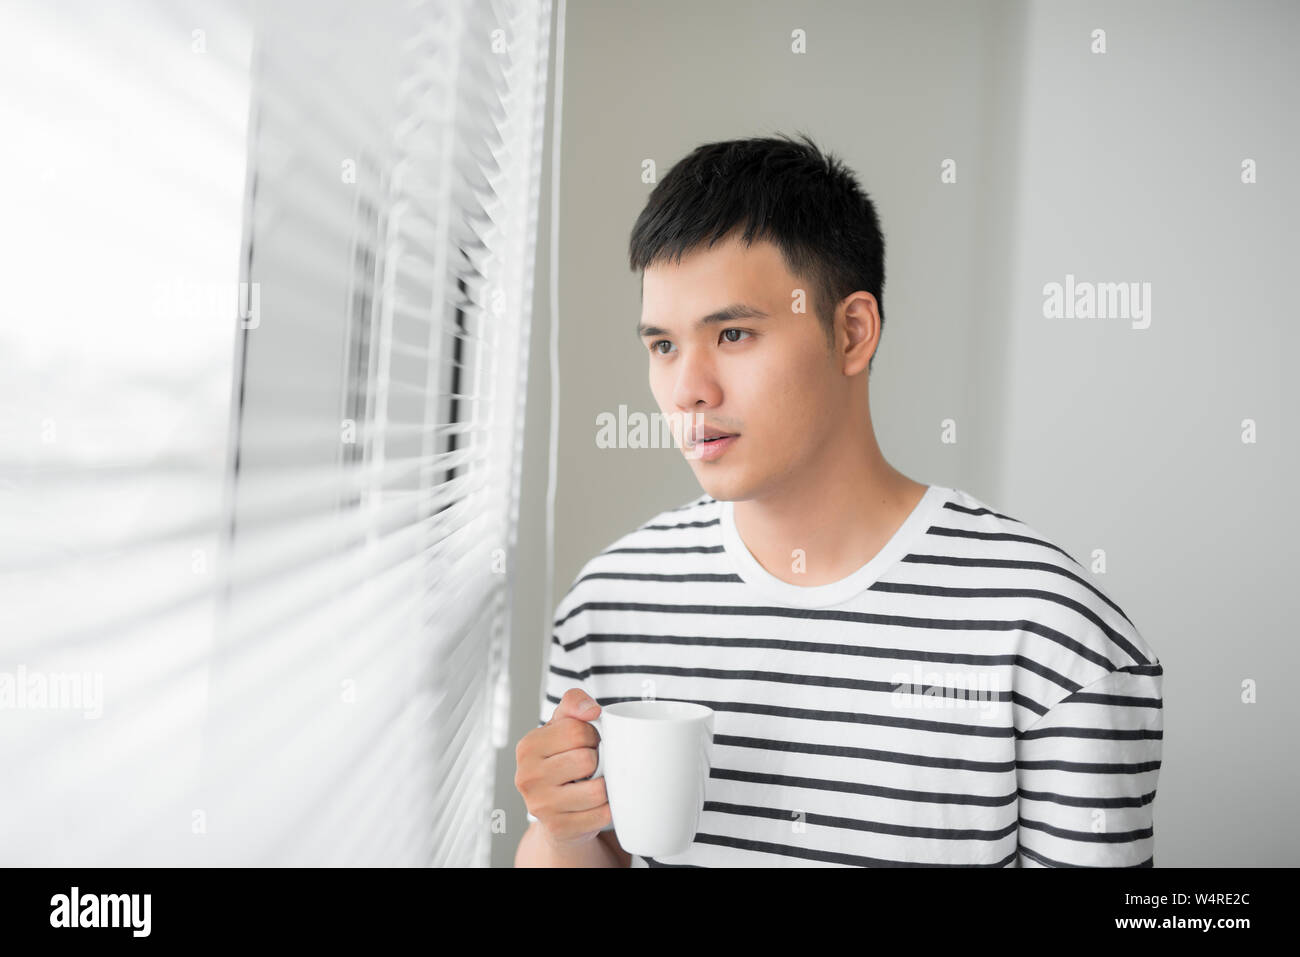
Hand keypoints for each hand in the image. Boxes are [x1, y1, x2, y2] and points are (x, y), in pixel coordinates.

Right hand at [514, 688, 608, 848]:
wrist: (556, 811)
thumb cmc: (561, 761)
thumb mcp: (562, 726)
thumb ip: (574, 704)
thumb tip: (592, 710)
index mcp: (527, 747)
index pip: (577, 730)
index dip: (591, 735)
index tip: (586, 743)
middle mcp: (527, 777)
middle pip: (587, 759)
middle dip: (598, 759)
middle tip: (590, 766)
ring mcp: (541, 806)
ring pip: (597, 789)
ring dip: (605, 785)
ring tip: (594, 782)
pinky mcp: (559, 829)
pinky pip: (602, 814)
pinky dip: (607, 807)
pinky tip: (596, 804)